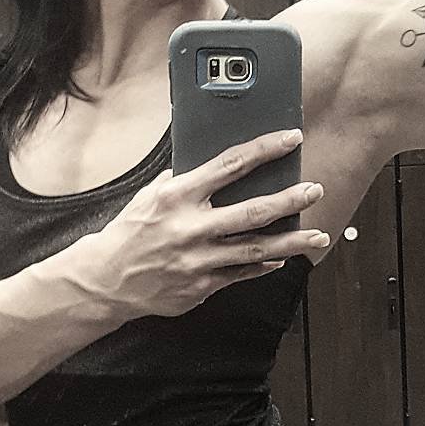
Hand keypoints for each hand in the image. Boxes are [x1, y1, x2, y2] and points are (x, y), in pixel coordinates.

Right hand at [78, 130, 329, 318]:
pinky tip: (283, 257)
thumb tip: (214, 160)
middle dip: (289, 200)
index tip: (291, 139)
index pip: (230, 165)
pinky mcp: (201, 286)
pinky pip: (242, 273)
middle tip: (314, 190)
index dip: (265, 150)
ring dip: (292, 241)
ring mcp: (198, 260)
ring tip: (319, 234)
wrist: (105, 280)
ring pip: (256, 249)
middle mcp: (190, 227)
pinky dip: (264, 264)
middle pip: (252, 211)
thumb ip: (182, 178)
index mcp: (177, 196)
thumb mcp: (150, 195)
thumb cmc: (131, 231)